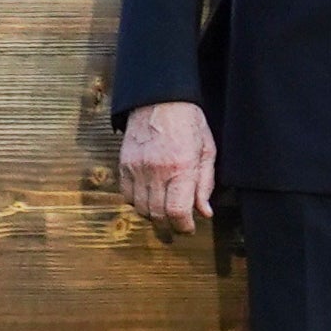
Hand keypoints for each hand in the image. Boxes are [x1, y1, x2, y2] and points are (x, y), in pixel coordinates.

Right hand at [117, 99, 215, 233]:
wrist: (159, 101)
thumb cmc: (189, 123)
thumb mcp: (207, 150)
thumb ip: (205, 183)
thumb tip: (204, 212)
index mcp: (180, 167)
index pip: (176, 210)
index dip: (183, 226)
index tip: (188, 229)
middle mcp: (155, 171)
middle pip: (156, 213)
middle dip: (168, 226)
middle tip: (177, 229)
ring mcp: (136, 169)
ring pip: (139, 207)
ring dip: (153, 216)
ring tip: (164, 214)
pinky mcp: (123, 166)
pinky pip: (126, 195)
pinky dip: (137, 203)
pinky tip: (149, 199)